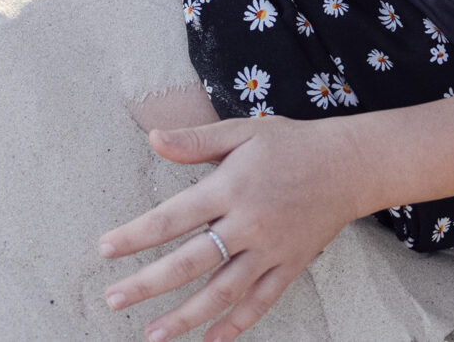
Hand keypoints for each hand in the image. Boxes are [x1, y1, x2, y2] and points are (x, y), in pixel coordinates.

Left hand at [100, 118, 359, 341]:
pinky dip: (235, 325)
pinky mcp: (290, 267)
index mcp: (231, 187)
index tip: (105, 249)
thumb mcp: (241, 131)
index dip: (136, 235)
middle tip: (113, 299)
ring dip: (185, 317)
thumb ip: (196, 141)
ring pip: (223, 293)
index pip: (172, 217)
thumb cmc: (289, 144)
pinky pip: (260, 303)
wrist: (349, 166)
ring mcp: (271, 251)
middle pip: (191, 263)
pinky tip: (209, 340)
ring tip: (151, 335)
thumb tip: (153, 139)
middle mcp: (249, 224)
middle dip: (148, 284)